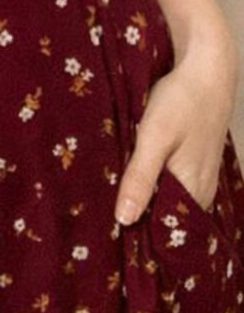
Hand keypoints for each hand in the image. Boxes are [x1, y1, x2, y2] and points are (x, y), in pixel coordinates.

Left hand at [114, 39, 238, 225]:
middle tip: (103, 226)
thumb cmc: (181, 102)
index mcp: (191, 192)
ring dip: (147, 204)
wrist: (208, 70)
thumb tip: (124, 220)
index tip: (110, 242)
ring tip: (111, 208)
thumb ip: (140, 178)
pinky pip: (175, 187)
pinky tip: (135, 183)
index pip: (164, 232)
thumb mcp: (154, 137)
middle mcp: (201, 192)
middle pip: (167, 220)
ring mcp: (201, 178)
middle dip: (139, 222)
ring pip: (170, 203)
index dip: (139, 238)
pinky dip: (156, 189)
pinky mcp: (197, 164)